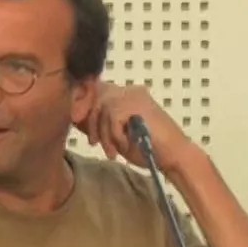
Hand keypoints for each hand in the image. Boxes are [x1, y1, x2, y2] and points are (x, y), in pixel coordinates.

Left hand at [79, 83, 200, 175]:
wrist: (174, 156)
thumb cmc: (148, 148)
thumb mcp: (117, 134)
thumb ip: (100, 122)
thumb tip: (74, 116)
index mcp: (127, 94)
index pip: (96, 92)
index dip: (86, 109)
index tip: (87, 132)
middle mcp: (130, 90)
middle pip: (95, 99)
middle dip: (93, 125)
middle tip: (96, 144)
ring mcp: (134, 95)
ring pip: (102, 110)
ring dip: (105, 135)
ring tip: (114, 151)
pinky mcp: (136, 104)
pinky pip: (112, 118)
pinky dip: (116, 136)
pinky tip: (126, 145)